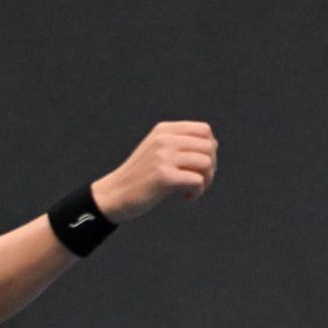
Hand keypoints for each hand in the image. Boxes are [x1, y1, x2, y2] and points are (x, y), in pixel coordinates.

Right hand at [89, 121, 216, 222]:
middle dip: (211, 167)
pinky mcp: (164, 176)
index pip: (204, 130)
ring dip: (206, 181)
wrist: (115, 194)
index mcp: (164, 130)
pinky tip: (186, 197)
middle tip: (200, 181)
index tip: (200, 165)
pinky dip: (197, 192)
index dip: (210, 148)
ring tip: (192, 190)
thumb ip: (179, 143)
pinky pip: (197, 181)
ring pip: (206, 163)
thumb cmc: (140, 177)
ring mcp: (163, 157)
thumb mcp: (157, 150)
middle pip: (209, 147)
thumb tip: (213, 145)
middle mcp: (164, 140)